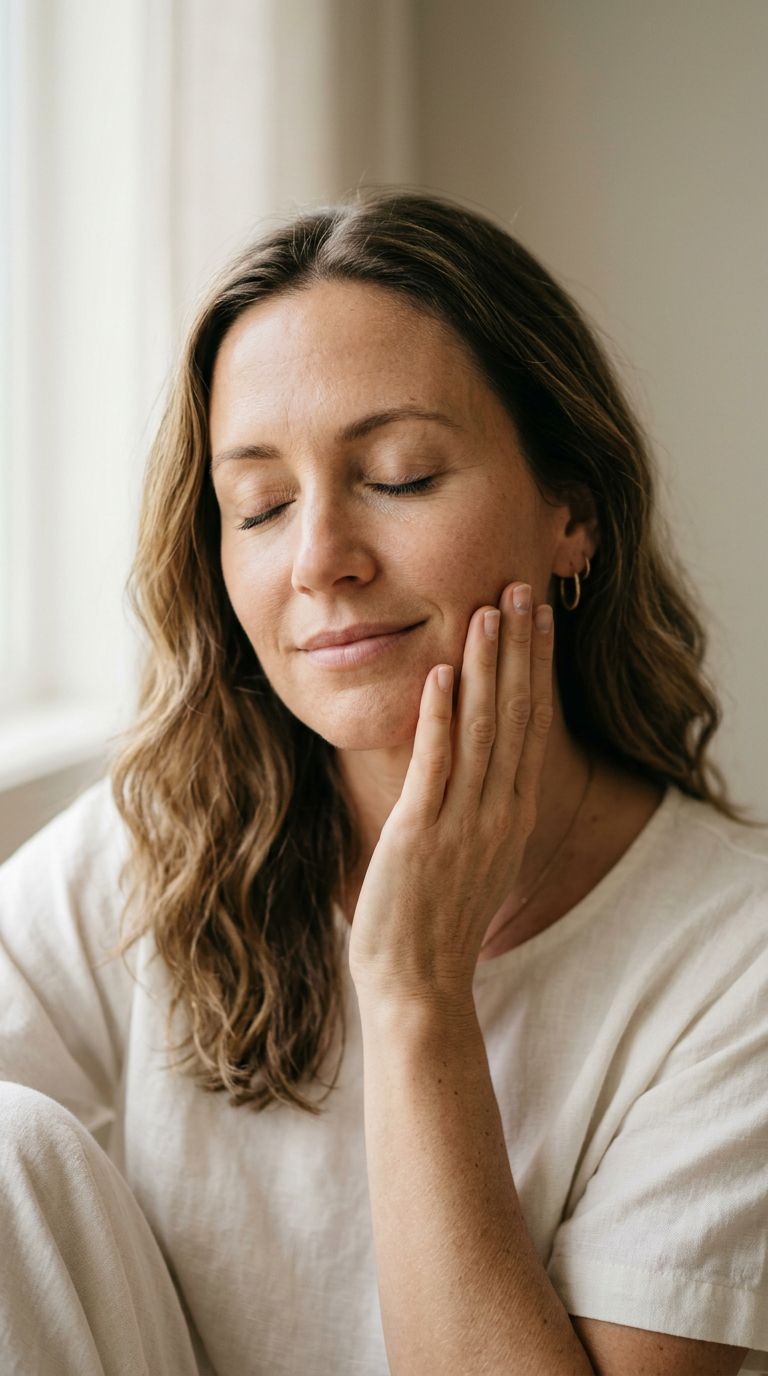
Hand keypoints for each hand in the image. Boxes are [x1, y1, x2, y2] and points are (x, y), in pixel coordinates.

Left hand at [347, 581, 554, 1013]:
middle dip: (519, 648)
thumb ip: (475, 808)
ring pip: (482, 729)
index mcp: (512, 815)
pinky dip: (439, 719)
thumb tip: (466, 763)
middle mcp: (499, 812)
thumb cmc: (435, 924)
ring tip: (487, 611)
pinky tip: (439, 676)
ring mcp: (464, 823)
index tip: (538, 617)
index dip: (536, 666)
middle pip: (516, 714)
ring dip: (485, 667)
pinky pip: (435, 765)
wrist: (418, 986)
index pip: (532, 724)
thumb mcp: (471, 858)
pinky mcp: (421, 835)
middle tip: (522, 587)